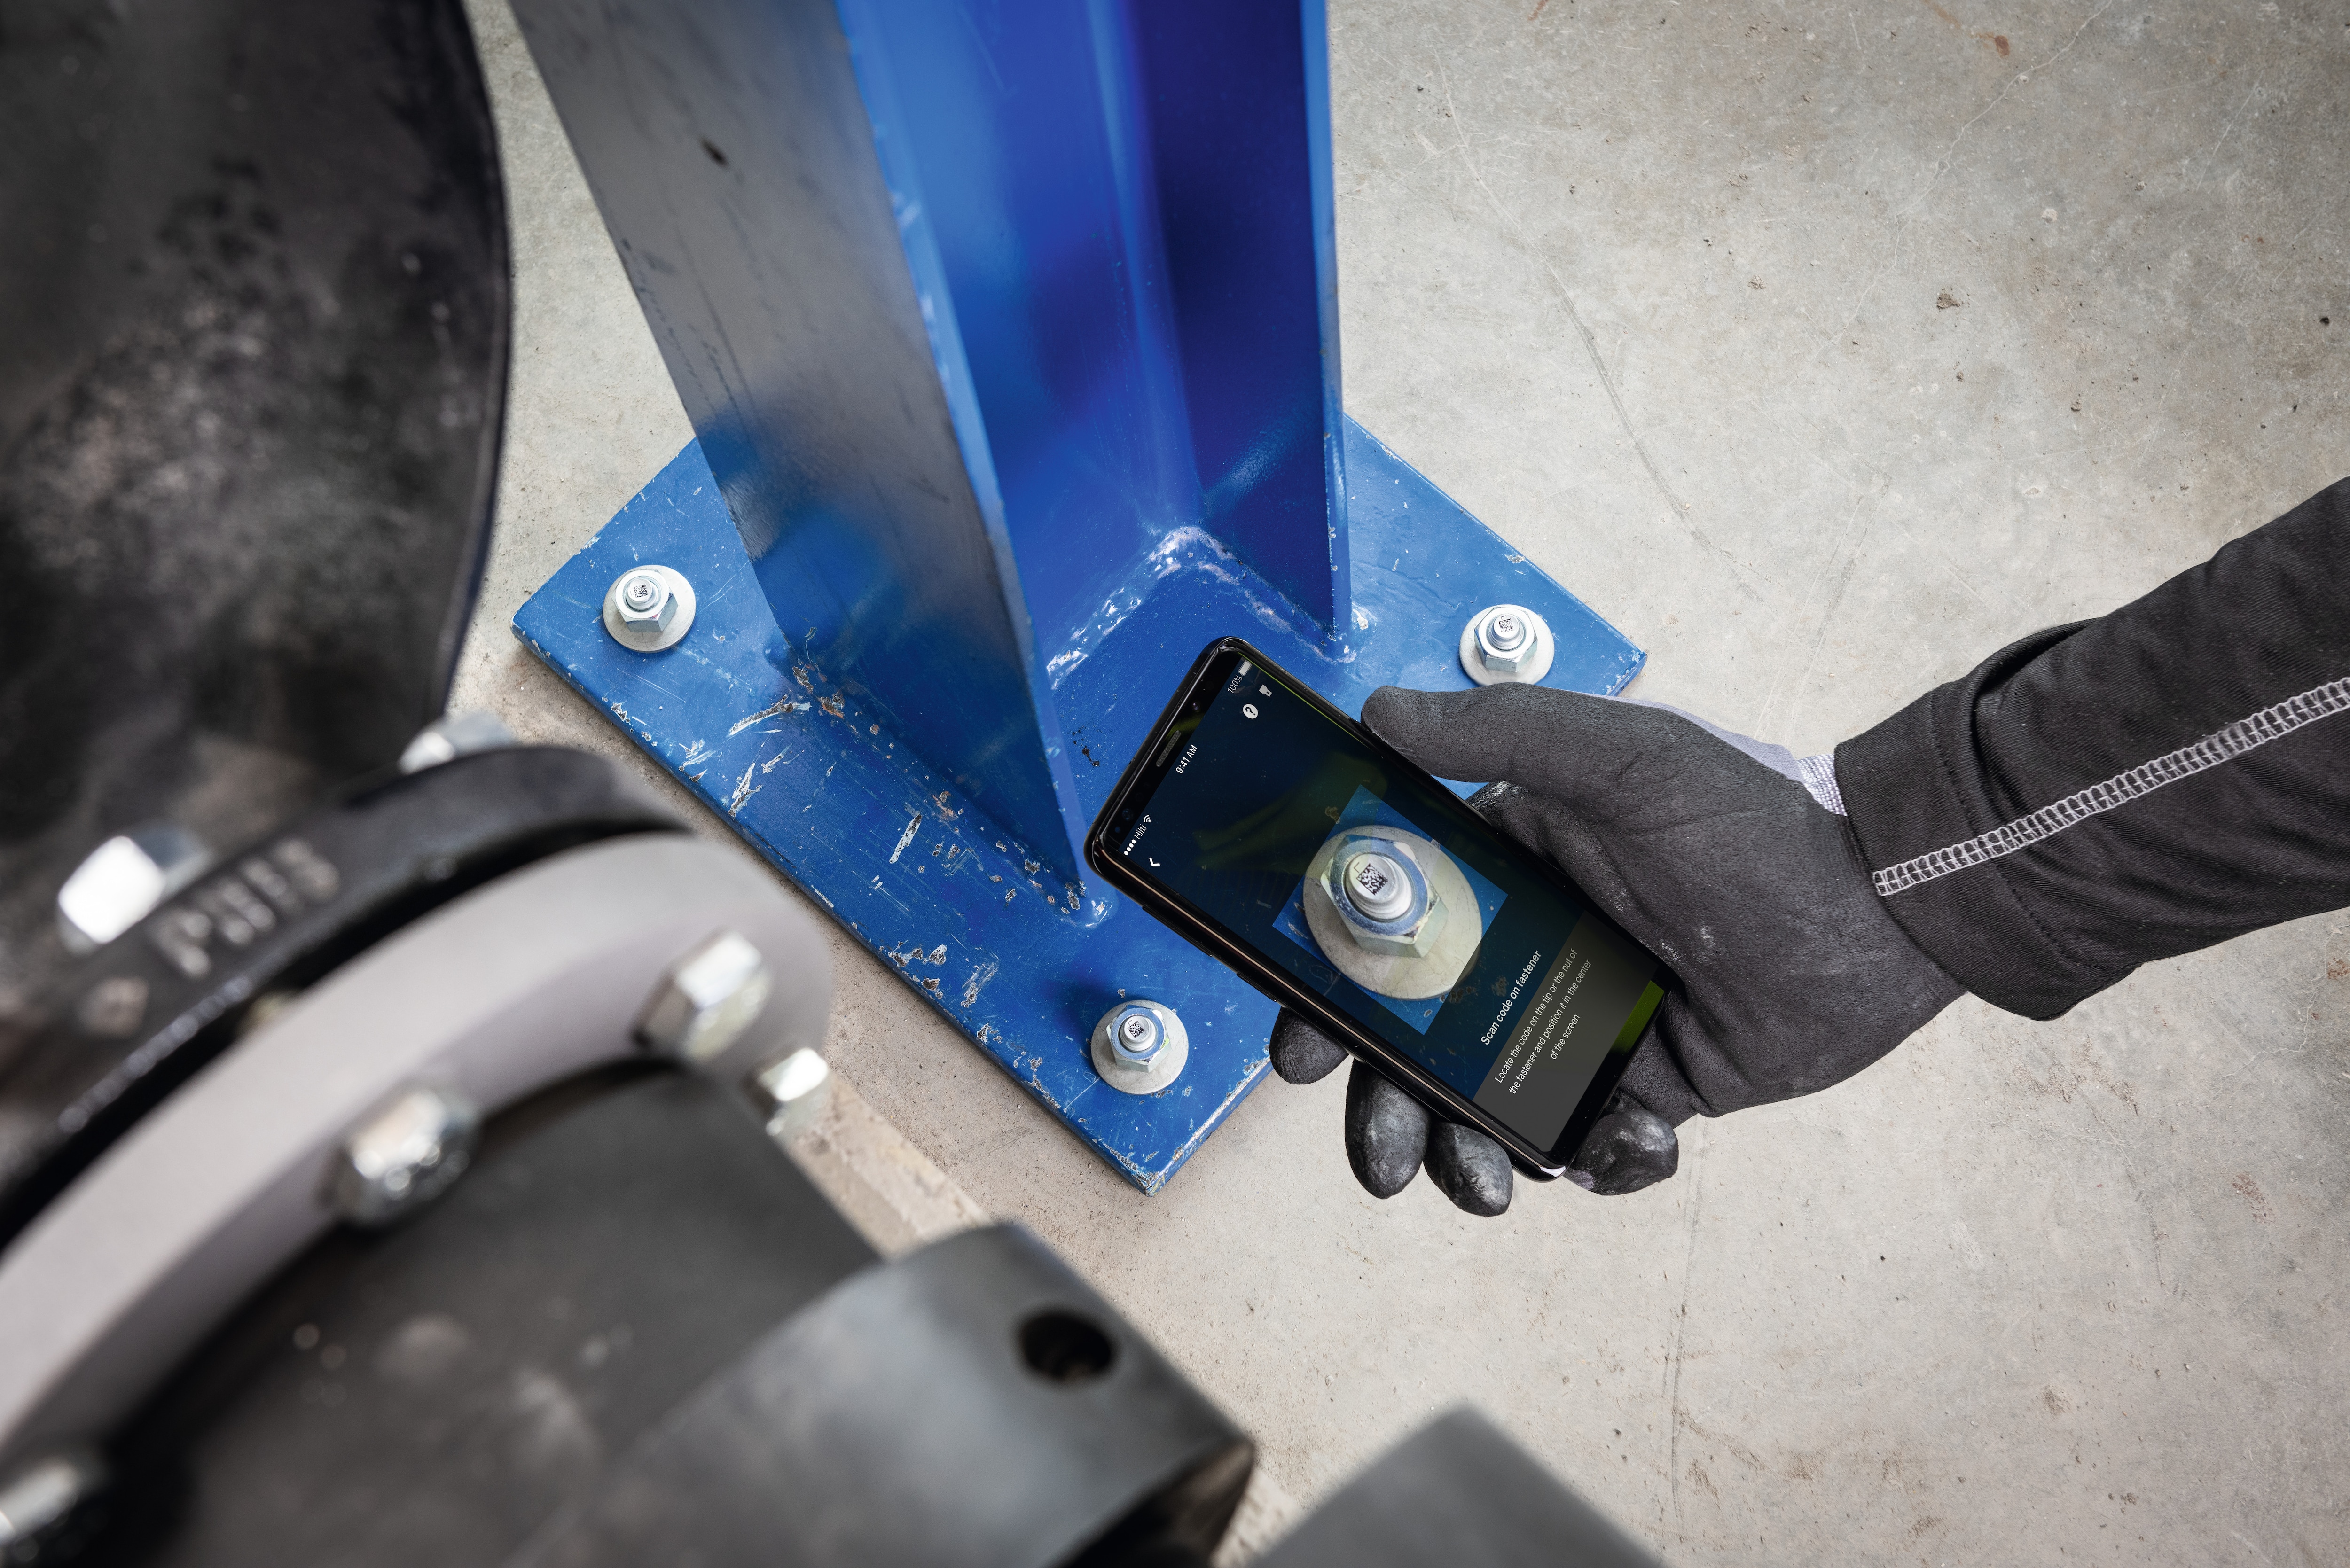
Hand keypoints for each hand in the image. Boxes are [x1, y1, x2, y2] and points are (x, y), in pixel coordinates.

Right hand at [1266, 684, 1963, 1210]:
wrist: (1887, 902)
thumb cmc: (1754, 813)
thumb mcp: (1620, 755)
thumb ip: (1498, 734)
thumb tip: (1377, 713)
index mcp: (1506, 873)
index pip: (1388, 940)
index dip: (1332, 997)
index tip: (1306, 1052)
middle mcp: (1534, 951)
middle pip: (1420, 1045)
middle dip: (1386, 1108)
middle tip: (1384, 1156)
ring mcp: (1588, 1024)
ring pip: (1491, 1108)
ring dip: (1469, 1154)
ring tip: (1484, 1187)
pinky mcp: (1652, 1086)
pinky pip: (1593, 1143)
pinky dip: (1597, 1163)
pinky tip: (1629, 1147)